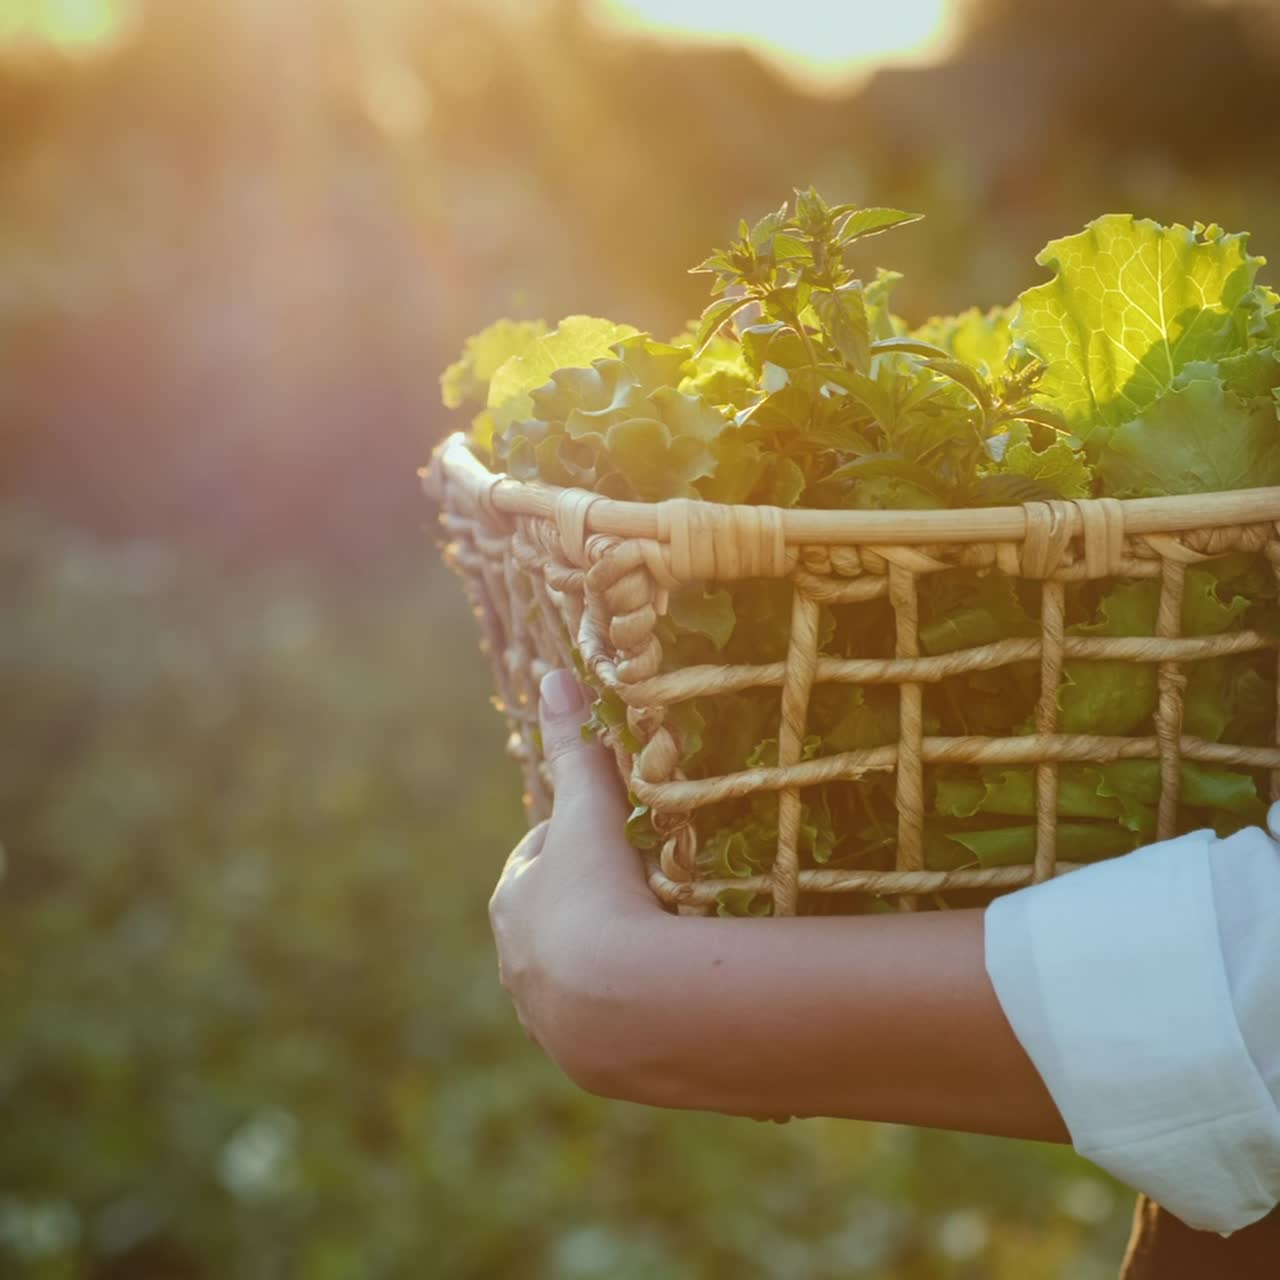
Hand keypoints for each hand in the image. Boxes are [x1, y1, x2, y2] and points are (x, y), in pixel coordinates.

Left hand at [489, 670, 1065, 1143]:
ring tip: (663, 943)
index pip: (540, 860)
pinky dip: (634, 1006)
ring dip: (613, 959)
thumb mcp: (588, 813)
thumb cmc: (596, 894)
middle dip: (592, 903)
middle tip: (644, 887)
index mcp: (513, 903)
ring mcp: (551, 1020)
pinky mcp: (589, 1063)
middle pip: (557, 921)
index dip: (576, 841)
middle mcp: (519, 966)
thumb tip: (554, 676)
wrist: (620, 1006)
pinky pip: (611, 1025)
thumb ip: (575, 747)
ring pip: (580, 977)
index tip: (611, 833)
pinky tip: (669, 996)